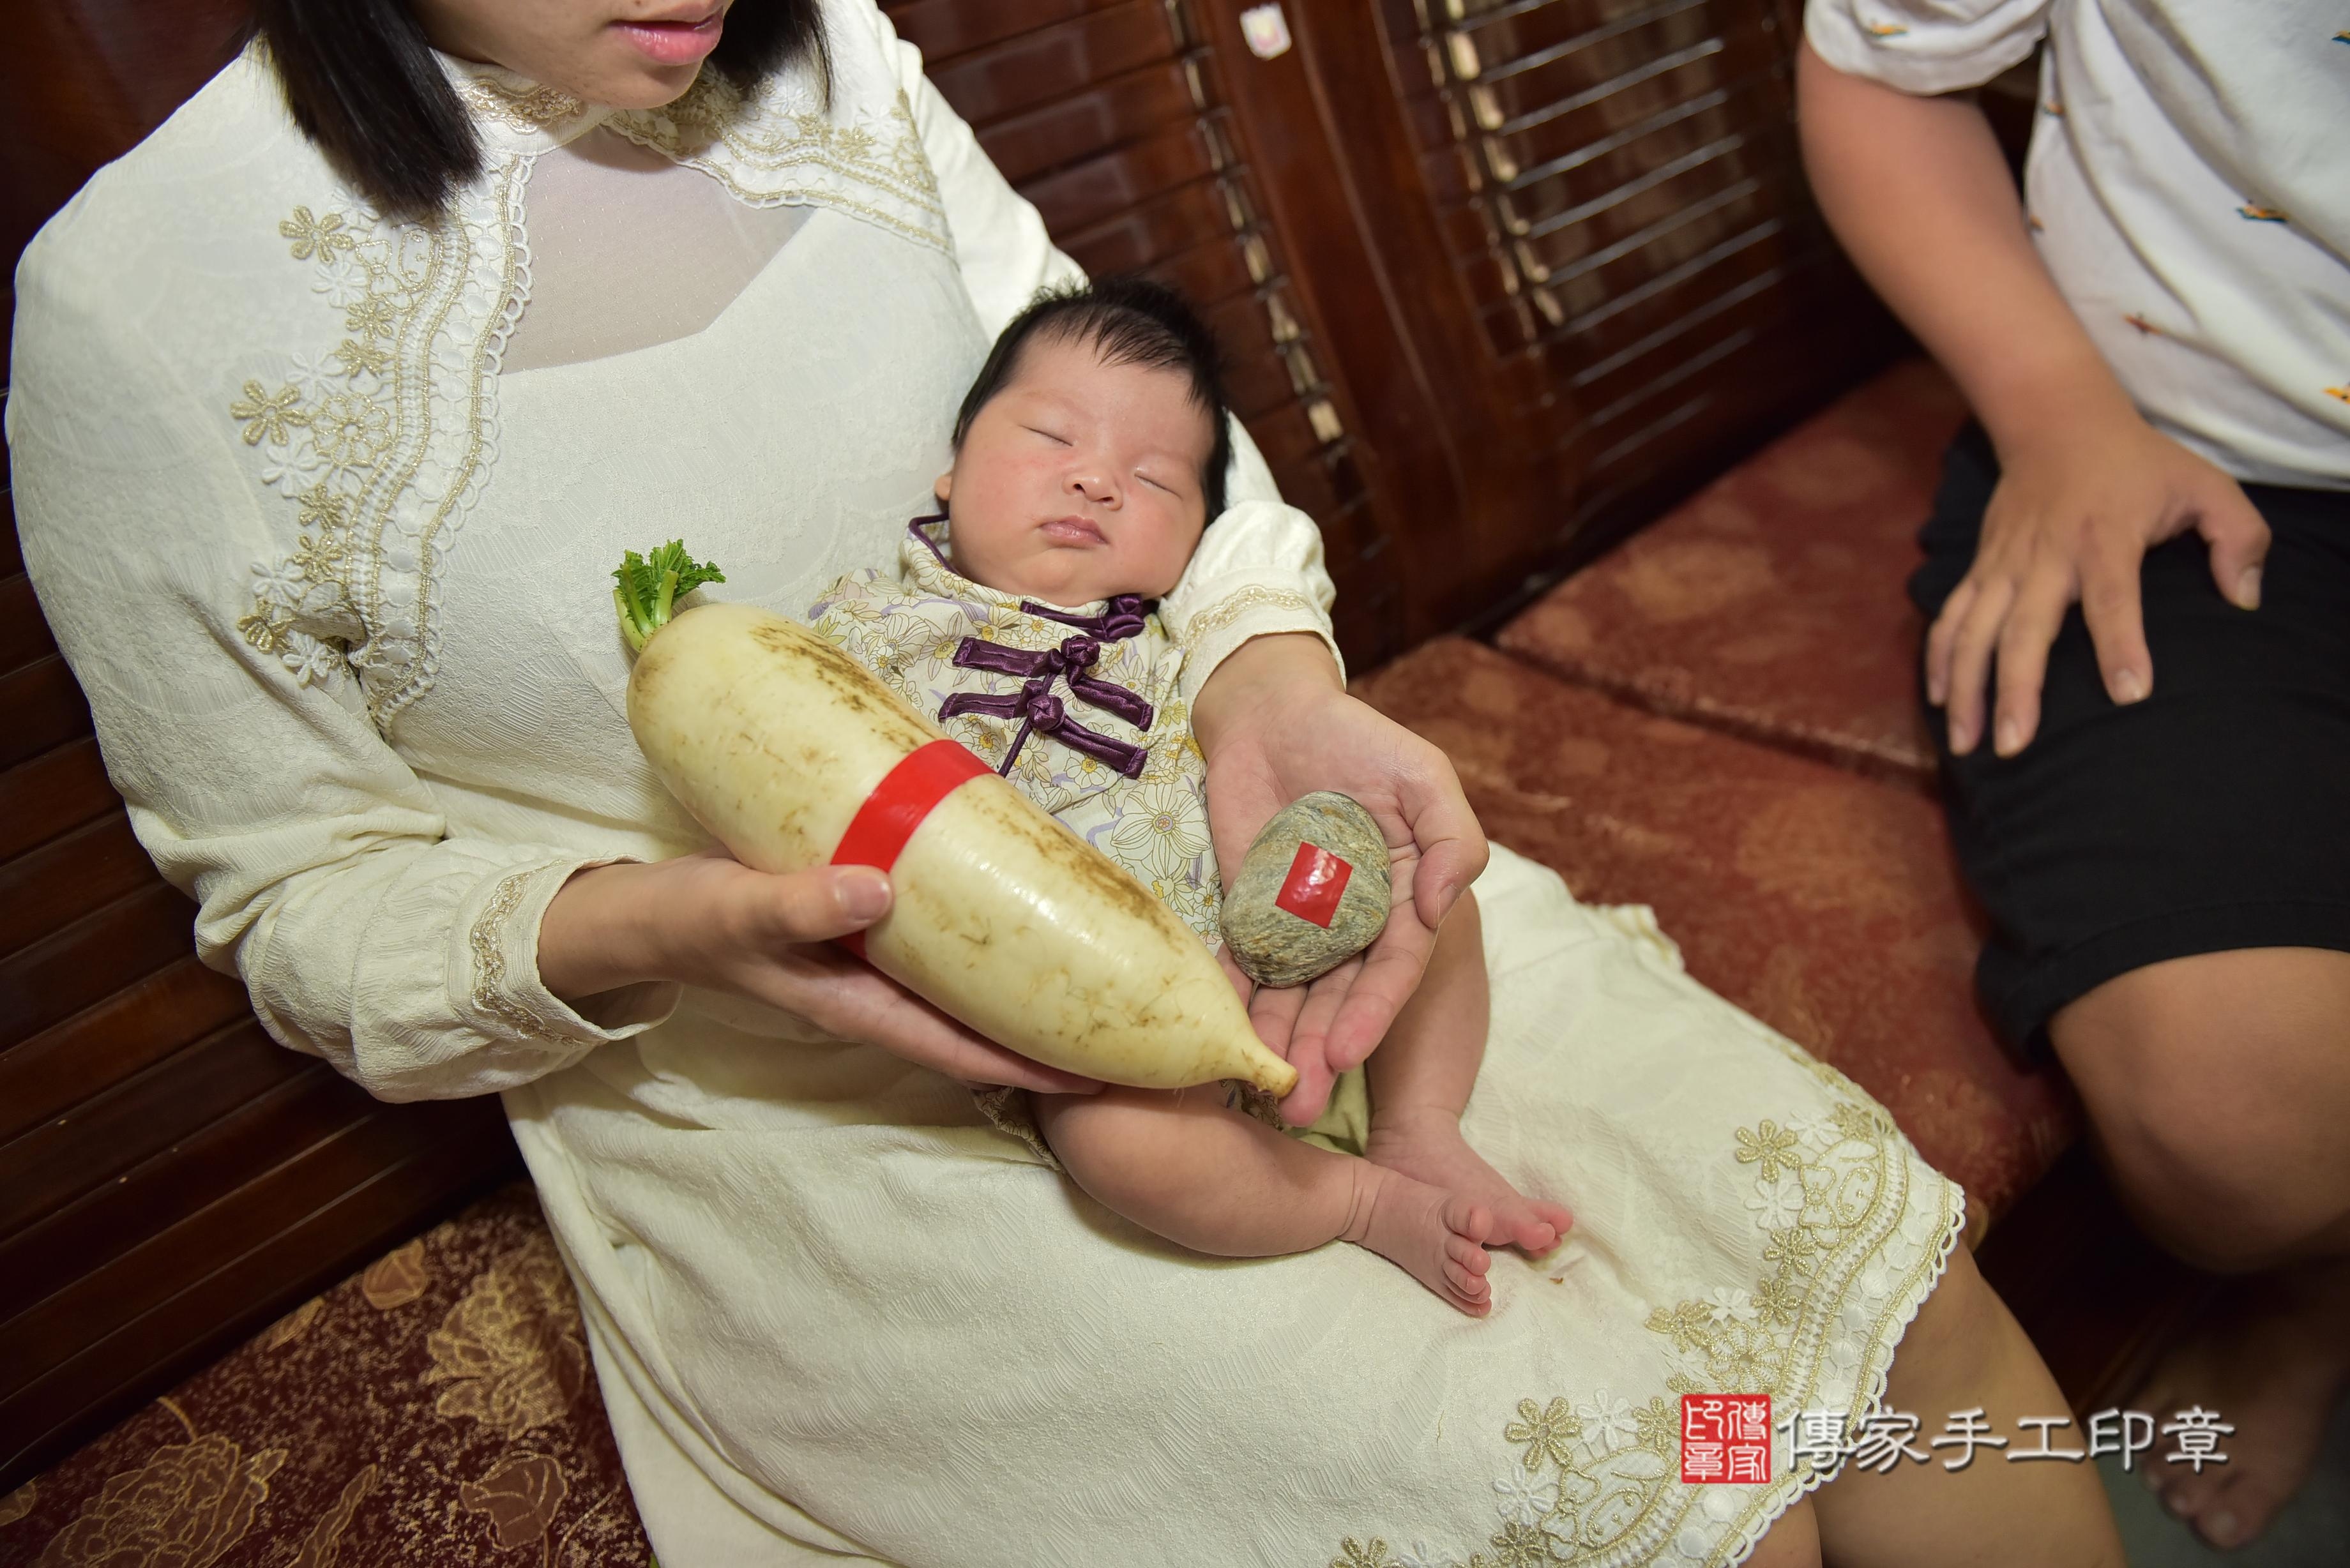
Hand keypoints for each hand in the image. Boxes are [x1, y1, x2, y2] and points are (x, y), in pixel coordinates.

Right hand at [540, 851, 1100, 1093]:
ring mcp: (864, 963)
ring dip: (1015, 988)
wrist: (638, 914)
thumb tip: (881, 890)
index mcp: (854, 1004)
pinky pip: (932, 941)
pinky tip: (1008, 908)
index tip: (1100, 1073)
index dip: (1028, 1064)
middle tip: (1124, 1027)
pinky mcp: (856, 922)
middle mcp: (871, 991)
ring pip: (958, 987)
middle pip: (972, 1025)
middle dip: (1043, 1034)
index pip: (959, 1047)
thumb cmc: (686, 919)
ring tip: (1090, 973)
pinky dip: (974, 936)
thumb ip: (801, 904)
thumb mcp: (738, 909)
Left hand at [1192, 636, 1487, 1123]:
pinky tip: (1218, 1035)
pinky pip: (1240, 965)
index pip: (1393, 969)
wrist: (1273, 714)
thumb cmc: (1361, 740)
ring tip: (1263, 1091)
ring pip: (1290, 996)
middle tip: (1299, 1104)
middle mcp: (1356, 925)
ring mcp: (1299, 925)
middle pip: (1339, 998)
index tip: (1346, 1053)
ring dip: (1279, 1044)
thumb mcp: (1423, 777)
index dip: (1372, 1013)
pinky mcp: (1249, 914)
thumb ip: (1451, 840)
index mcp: (1404, 901)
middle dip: (1321, 1052)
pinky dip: (1231, 999)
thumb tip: (1441, 905)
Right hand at [1930, 409, 2265, 757]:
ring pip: (1974, 631)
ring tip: (1966, 742)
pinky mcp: (1980, 567)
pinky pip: (1951, 617)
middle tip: (2018, 745)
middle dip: (2016, 689)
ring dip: (1965, 688)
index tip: (2130, 694)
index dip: (2121, 643)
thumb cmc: (2138, 464)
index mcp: (2105, 537)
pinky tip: (1938, 698)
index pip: (2112, 596)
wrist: (2056, 422)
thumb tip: (2244, 599)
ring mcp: (2004, 564)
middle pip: (2023, 629)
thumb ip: (2238, 537)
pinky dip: (1939, 658)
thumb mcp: (2204, 484)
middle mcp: (2046, 556)